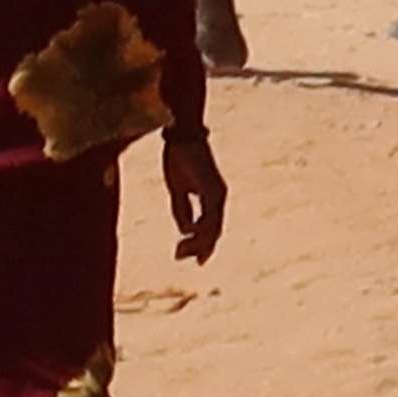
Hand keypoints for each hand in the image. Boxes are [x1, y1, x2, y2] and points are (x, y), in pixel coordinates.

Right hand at [161, 127, 227, 261]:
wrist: (182, 136)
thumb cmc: (179, 159)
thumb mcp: (178, 189)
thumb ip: (182, 210)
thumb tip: (185, 231)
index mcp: (212, 198)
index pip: (212, 227)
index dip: (204, 245)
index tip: (197, 260)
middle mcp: (219, 197)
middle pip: (214, 231)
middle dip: (199, 247)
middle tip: (179, 257)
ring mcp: (217, 193)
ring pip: (213, 226)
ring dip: (197, 242)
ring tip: (180, 252)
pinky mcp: (211, 188)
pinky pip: (210, 214)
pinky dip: (199, 227)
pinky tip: (188, 234)